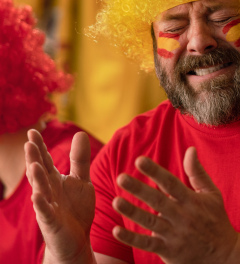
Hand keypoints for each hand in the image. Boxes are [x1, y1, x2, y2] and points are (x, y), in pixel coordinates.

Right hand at [24, 130, 94, 262]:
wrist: (77, 239)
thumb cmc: (76, 209)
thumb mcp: (81, 181)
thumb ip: (80, 159)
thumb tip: (79, 133)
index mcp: (54, 179)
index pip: (45, 160)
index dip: (39, 147)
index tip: (33, 130)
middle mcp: (48, 191)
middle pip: (40, 172)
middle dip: (34, 158)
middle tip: (29, 142)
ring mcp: (48, 206)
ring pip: (40, 190)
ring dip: (36, 178)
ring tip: (33, 165)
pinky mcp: (51, 222)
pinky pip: (45, 213)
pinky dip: (41, 205)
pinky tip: (37, 196)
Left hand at [112, 147, 237, 263]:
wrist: (224, 255)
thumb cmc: (216, 220)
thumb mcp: (212, 194)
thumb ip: (197, 172)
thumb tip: (190, 149)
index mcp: (192, 201)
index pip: (171, 183)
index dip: (155, 171)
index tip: (139, 161)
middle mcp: (183, 216)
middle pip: (158, 201)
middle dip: (139, 189)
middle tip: (121, 178)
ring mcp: (175, 235)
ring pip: (150, 222)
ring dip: (132, 212)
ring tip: (116, 201)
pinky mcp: (169, 251)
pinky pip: (148, 245)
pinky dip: (132, 239)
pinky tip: (117, 230)